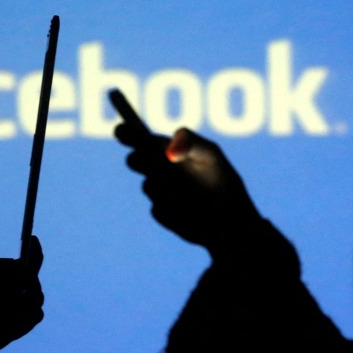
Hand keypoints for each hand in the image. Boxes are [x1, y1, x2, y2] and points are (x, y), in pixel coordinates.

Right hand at [115, 124, 261, 252]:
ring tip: (192, 193)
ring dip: (165, 188)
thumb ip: (191, 143)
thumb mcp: (210, 155)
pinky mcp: (163, 213)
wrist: (232, 221)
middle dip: (139, 160)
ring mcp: (159, 192)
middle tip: (153, 161)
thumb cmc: (223, 181)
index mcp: (168, 150)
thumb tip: (169, 150)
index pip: (140, 137)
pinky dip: (173, 209)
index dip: (127, 132)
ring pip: (149, 186)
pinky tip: (192, 211)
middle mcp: (160, 169)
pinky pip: (158, 209)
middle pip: (135, 160)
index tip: (120, 130)